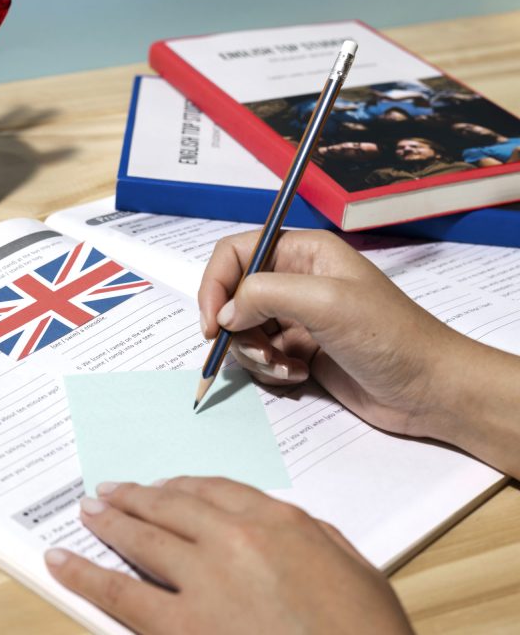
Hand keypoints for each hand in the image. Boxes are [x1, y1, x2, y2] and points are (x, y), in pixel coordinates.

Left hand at [45, 478, 412, 634]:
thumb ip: (315, 541)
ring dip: (109, 521)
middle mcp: (236, 539)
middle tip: (111, 492)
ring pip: (142, 538)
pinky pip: (118, 592)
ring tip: (86, 512)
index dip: (186, 486)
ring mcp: (204, 581)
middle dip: (138, 497)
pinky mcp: (181, 627)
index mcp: (282, 522)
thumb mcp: (358, 573)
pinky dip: (83, 573)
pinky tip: (61, 561)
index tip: (167, 487)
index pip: (220, 490)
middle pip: (174, 505)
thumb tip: (283, 526)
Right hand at [197, 230, 467, 440]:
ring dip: (255, 355)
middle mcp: (295, 280)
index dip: (214, 285)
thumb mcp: (324, 302)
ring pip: (242, 332)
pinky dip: (270, 370)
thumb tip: (223, 315)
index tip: (212, 323)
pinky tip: (299, 376)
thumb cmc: (390, 336)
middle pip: (232, 296)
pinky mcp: (299, 350)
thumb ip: (263, 294)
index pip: (234, 253)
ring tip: (286, 367)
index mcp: (303, 252)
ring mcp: (297, 317)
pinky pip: (260, 357)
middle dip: (235, 329)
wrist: (429, 389)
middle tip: (257, 351)